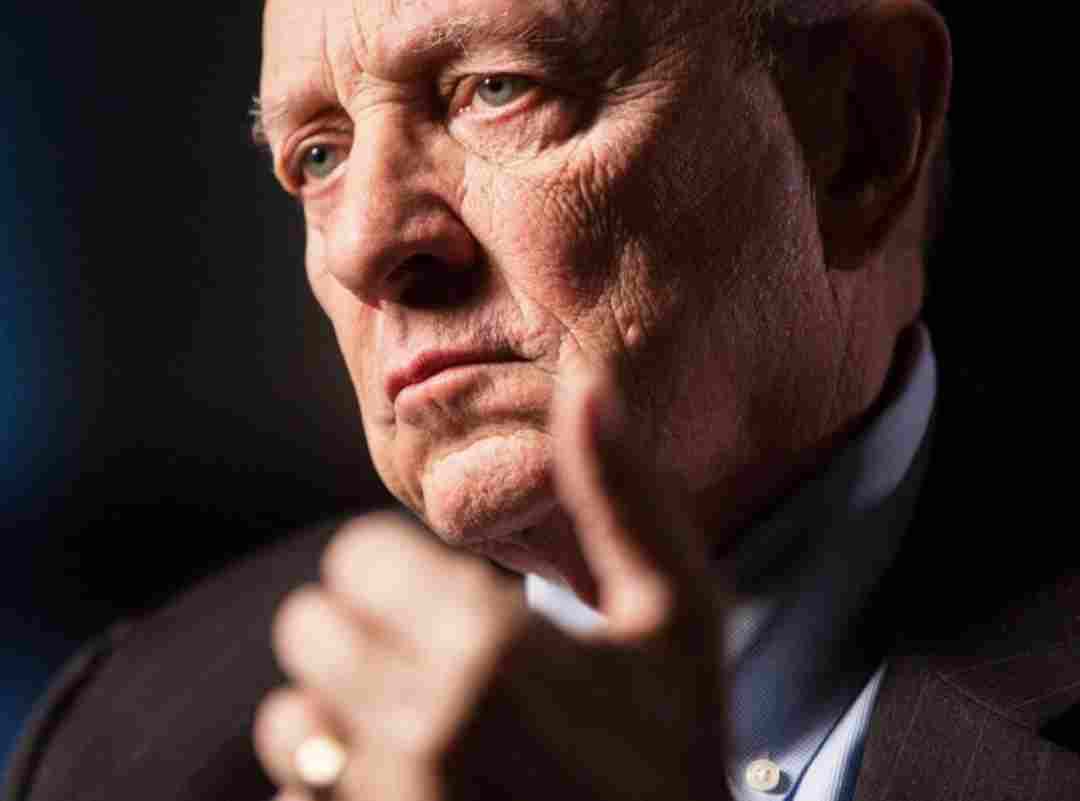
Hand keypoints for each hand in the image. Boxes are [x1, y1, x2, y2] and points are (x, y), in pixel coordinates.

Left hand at [254, 374, 733, 800]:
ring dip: (336, 713)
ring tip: (418, 728)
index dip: (398, 568)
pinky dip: (332, 789)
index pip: (354, 557)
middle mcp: (418, 731)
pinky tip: (411, 791)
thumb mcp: (679, 616)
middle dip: (362, 630)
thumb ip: (623, 499)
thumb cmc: (676, 750)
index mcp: (489, 649)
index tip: (448, 599)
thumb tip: (587, 382)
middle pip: (307, 629)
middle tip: (433, 659)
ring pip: (287, 723)